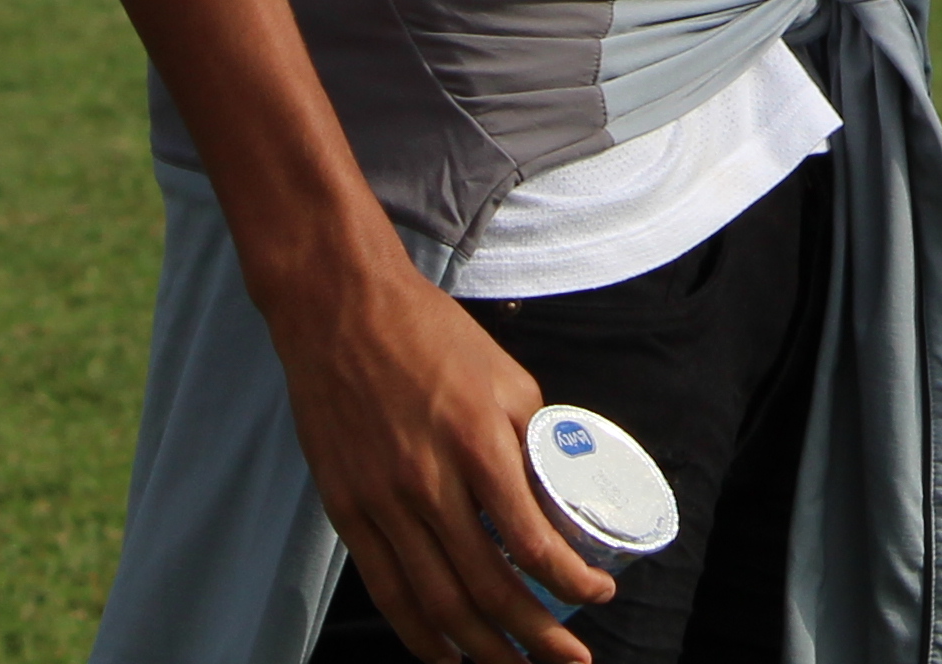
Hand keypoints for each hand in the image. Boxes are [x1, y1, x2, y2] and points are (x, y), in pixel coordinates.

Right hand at [265, 252, 604, 663]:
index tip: (600, 594)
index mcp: (478, 444)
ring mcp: (382, 502)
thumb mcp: (507, 379)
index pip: (532, 539)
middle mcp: (428, 482)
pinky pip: (387, 590)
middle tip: (570, 660)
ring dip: (482, 649)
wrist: (342, 312)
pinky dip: (420, 634)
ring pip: (438, 602)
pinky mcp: (346, 511)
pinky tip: (448, 656)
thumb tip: (564, 499)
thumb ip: (534, 442)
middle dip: (535, 636)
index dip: (571, 581)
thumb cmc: (434, 338)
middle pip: (487, 587)